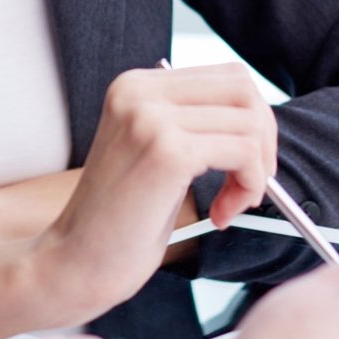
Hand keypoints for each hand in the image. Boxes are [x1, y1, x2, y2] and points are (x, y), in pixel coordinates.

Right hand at [28, 64, 274, 319]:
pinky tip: (220, 216)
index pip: (228, 77)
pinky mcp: (167, 152)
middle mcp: (139, 91)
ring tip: (230, 205)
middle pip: (244, 90)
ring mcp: (151, 118)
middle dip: (263, 140)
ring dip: (256, 171)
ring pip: (250, 123)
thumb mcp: (155, 152)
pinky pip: (244, 153)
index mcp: (135, 86)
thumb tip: (258, 116)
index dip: (254, 121)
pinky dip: (248, 186)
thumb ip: (192, 122)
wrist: (75, 262)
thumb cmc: (119, 220)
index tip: (245, 165)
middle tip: (249, 185)